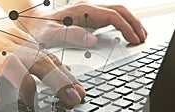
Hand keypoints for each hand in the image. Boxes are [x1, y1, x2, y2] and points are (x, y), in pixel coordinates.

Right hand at [0, 26, 84, 105]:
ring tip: (33, 102)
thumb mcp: (12, 53)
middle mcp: (5, 48)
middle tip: (72, 98)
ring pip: (11, 66)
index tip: (80, 92)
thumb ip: (37, 61)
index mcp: (18, 43)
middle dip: (58, 80)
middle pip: (37, 61)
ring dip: (25, 85)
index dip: (66, 76)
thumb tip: (65, 71)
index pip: (48, 59)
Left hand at [19, 1, 146, 46]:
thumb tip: (92, 40)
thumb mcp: (50, 34)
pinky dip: (122, 25)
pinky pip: (111, 18)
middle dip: (134, 23)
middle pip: (120, 10)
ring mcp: (89, 13)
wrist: (31, 23)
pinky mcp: (88, 18)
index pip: (113, 16)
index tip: (134, 40)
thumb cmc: (39, 28)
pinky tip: (126, 33)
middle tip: (143, 38)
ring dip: (131, 23)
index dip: (126, 28)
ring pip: (117, 13)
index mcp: (83, 10)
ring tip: (140, 35)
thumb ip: (71, 35)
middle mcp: (88, 9)